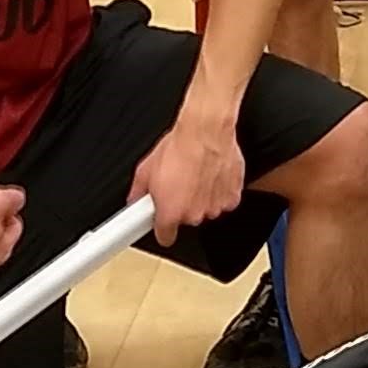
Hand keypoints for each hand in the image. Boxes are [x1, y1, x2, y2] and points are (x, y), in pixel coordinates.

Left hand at [129, 109, 248, 243]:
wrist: (206, 131)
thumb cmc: (179, 147)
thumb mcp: (146, 168)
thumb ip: (138, 191)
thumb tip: (136, 198)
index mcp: (170, 213)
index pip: (165, 237)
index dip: (163, 229)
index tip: (162, 222)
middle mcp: (193, 215)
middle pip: (186, 219)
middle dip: (182, 205)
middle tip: (179, 184)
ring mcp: (214, 207)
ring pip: (205, 209)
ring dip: (201, 197)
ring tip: (195, 175)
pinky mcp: (231, 197)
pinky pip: (223, 201)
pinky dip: (218, 191)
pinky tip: (210, 175)